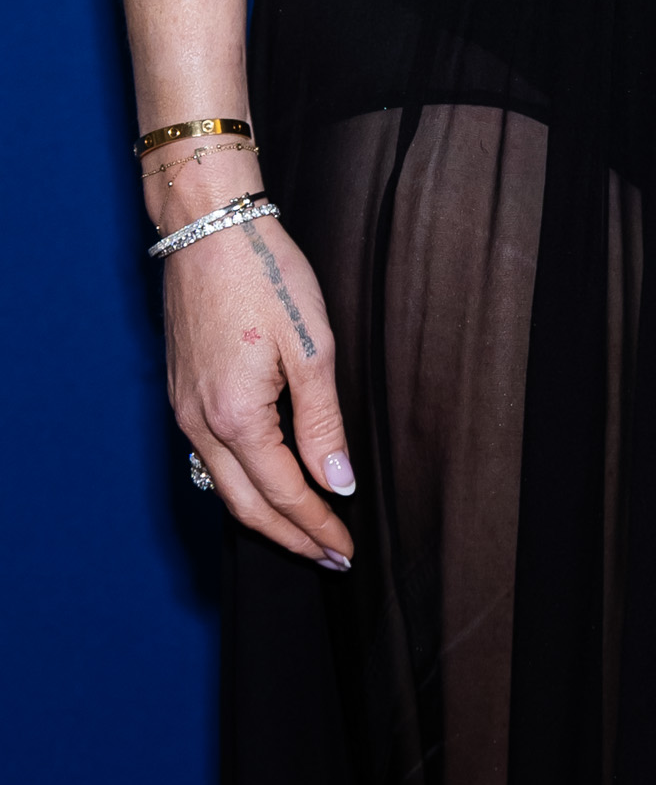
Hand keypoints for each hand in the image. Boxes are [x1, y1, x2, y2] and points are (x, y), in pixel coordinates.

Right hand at [166, 213, 355, 563]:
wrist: (207, 228)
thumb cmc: (265, 274)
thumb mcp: (311, 346)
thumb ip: (322, 423)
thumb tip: (335, 483)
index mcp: (237, 417)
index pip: (284, 495)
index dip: (317, 527)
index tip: (346, 548)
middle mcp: (200, 425)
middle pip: (247, 507)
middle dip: (291, 538)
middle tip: (330, 555)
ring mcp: (184, 411)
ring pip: (223, 488)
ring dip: (264, 516)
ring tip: (304, 530)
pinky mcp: (180, 394)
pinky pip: (209, 460)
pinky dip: (241, 484)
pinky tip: (265, 482)